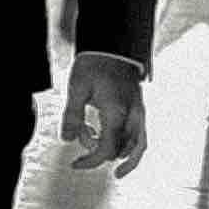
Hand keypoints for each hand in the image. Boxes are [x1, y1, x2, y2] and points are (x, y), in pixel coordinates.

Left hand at [60, 53, 147, 176]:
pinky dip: (132, 148)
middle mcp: (133, 116)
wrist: (113, 44)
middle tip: (83, 143)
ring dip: (118, 153)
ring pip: (138, 147)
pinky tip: (119, 151)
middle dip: (100, 152)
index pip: (106, 149)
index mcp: (116, 112)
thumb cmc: (93, 64)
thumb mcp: (76, 88)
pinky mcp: (141, 108)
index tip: (74, 164)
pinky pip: (141, 136)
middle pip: (122, 151)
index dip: (90, 161)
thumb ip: (72, 116)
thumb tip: (66, 140)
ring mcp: (140, 112)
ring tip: (102, 156)